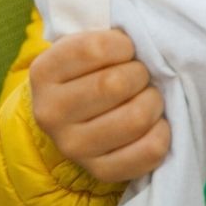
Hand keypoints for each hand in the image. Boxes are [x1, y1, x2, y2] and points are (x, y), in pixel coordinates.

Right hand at [29, 29, 169, 182]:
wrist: (73, 119)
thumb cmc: (90, 71)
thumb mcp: (84, 46)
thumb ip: (104, 36)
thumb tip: (140, 34)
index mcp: (44, 72)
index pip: (94, 49)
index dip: (123, 45)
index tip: (126, 49)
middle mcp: (51, 113)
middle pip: (115, 84)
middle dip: (140, 74)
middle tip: (140, 75)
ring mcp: (74, 147)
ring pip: (135, 119)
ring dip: (153, 102)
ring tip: (147, 97)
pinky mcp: (101, 171)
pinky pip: (149, 150)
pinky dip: (162, 132)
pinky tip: (154, 123)